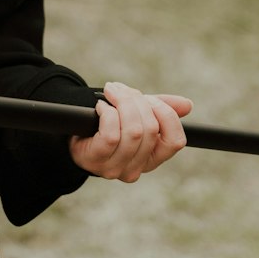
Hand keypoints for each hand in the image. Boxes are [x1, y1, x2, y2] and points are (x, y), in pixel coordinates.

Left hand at [70, 81, 191, 181]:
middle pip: (150, 129)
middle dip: (136, 100)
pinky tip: (101, 107)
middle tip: (120, 90)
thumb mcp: (135, 113)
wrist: (71, 132)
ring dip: (121, 102)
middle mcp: (137, 167)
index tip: (150, 99)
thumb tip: (187, 104)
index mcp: (152, 157)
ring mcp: (117, 167)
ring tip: (110, 92)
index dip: (166, 114)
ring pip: (132, 131)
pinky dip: (107, 113)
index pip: (175, 141)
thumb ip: (159, 109)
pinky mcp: (97, 160)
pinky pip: (111, 135)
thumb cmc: (107, 122)